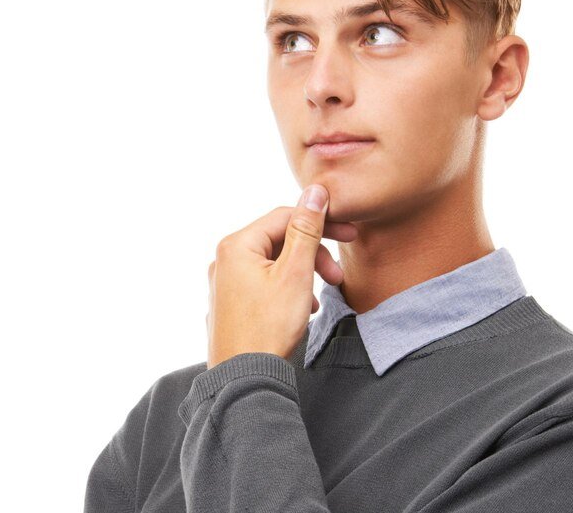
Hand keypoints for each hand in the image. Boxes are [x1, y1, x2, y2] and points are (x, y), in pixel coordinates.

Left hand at [205, 184, 357, 368]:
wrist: (242, 381)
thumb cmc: (268, 328)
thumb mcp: (295, 275)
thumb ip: (306, 230)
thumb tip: (315, 191)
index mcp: (236, 245)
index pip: (284, 217)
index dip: (320, 221)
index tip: (349, 233)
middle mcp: (224, 259)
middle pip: (278, 240)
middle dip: (312, 256)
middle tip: (337, 276)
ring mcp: (223, 282)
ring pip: (273, 263)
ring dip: (301, 275)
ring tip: (316, 301)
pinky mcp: (229, 303)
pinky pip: (263, 283)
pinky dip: (286, 290)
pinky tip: (301, 310)